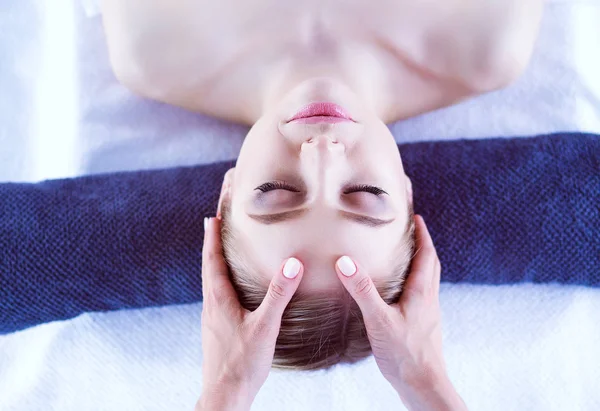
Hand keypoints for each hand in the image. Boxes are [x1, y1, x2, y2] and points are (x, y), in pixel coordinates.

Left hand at [196, 217, 303, 410]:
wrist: (224, 395)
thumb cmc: (243, 364)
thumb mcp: (265, 327)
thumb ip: (279, 295)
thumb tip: (292, 264)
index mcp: (219, 299)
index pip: (212, 259)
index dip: (212, 236)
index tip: (212, 215)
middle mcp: (211, 304)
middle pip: (208, 265)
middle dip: (212, 242)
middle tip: (216, 223)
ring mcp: (212, 317)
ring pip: (211, 280)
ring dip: (216, 260)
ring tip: (224, 248)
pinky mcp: (217, 328)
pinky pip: (217, 294)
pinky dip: (222, 279)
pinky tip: (234, 287)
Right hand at [334, 215, 466, 410]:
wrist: (423, 385)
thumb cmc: (405, 354)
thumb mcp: (378, 319)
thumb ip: (362, 290)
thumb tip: (346, 261)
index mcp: (422, 292)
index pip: (427, 254)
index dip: (423, 234)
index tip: (416, 217)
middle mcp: (428, 299)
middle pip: (430, 264)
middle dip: (422, 244)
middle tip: (410, 231)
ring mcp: (427, 313)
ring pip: (426, 280)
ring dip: (419, 263)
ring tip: (403, 256)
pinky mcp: (422, 326)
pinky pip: (420, 296)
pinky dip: (412, 284)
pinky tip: (396, 293)